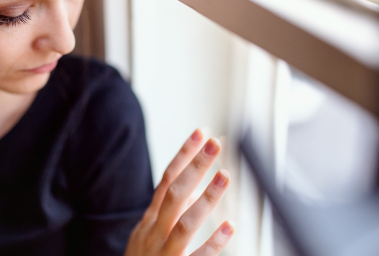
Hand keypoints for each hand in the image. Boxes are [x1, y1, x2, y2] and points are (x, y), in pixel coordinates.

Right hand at [125, 129, 233, 255]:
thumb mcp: (150, 234)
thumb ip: (169, 211)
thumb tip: (192, 185)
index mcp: (150, 221)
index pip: (167, 180)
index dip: (184, 155)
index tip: (200, 133)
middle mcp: (154, 233)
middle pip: (174, 193)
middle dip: (195, 167)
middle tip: (215, 145)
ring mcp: (163, 254)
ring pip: (184, 223)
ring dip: (205, 198)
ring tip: (225, 176)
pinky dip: (212, 244)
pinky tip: (229, 229)